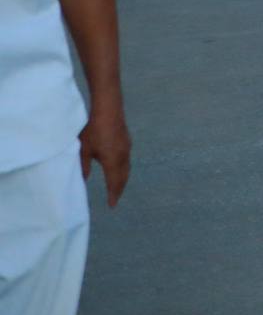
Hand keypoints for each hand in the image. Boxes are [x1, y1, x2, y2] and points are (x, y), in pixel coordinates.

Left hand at [80, 92, 130, 206]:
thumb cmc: (94, 129)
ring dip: (122, 179)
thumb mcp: (83, 149)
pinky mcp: (126, 140)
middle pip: (124, 177)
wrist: (109, 108)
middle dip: (119, 189)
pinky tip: (119, 167)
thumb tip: (83, 180)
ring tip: (117, 186)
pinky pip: (127, 160)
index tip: (112, 206)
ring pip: (127, 168)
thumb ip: (84, 166)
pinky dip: (123, 169)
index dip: (113, 195)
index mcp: (113, 161)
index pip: (114, 183)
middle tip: (115, 198)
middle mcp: (123, 156)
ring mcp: (127, 148)